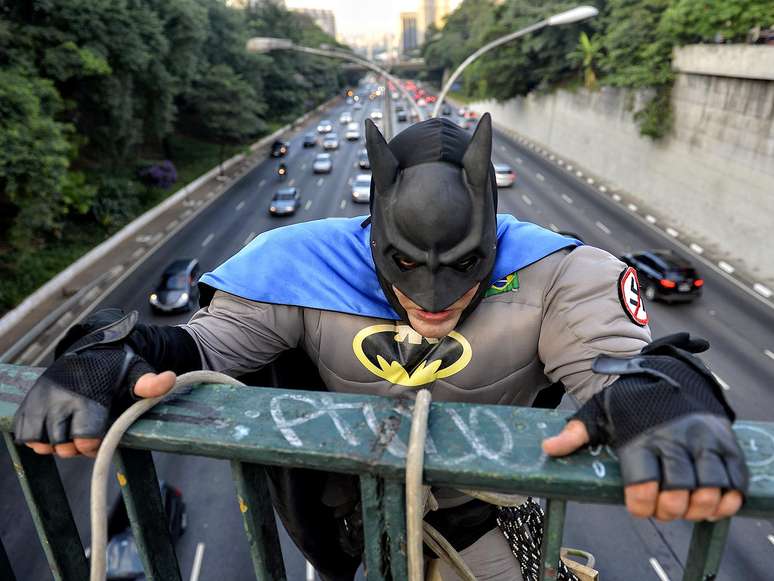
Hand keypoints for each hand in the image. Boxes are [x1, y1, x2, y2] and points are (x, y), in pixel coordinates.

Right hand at [23, 371, 175, 457]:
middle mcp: (60, 400)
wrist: (92, 347)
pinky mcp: (28, 402)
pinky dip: (36, 438)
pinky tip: (54, 429)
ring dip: (54, 444)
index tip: (100, 440)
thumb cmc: (117, 367)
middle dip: (75, 447)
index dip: (93, 446)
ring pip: (40, 443)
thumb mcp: (137, 373)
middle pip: (62, 446)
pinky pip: (24, 434)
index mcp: (88, 397)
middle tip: (86, 435)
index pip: (85, 440)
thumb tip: (169, 379)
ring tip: (70, 433)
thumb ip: (150, 384)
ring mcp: (41, 401)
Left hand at [542, 420, 743, 520]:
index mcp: (639, 438)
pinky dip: (728, 499)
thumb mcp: (598, 412)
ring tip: (688, 508)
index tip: (639, 506)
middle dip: (670, 510)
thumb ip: (576, 433)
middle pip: (677, 492)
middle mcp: (673, 440)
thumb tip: (548, 449)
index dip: (641, 505)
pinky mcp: (724, 441)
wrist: (668, 372)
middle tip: (663, 509)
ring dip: (700, 507)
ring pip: (709, 489)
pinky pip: (735, 479)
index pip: (642, 485)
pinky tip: (715, 503)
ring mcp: (702, 441)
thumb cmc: (630, 401)